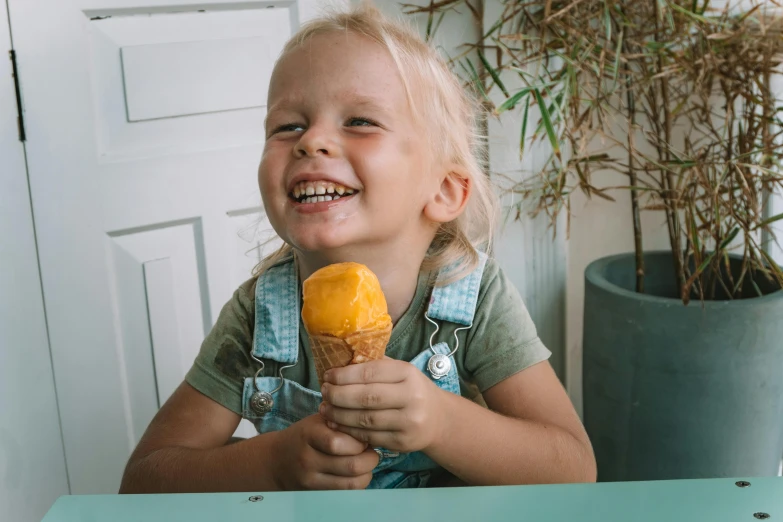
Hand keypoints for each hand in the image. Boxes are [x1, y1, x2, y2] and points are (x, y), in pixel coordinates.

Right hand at [271, 413, 378, 489]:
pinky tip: (356, 474)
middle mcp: (308, 458)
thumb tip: (371, 430)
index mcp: (309, 434)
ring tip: (366, 464)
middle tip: (372, 452)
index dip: (360, 440)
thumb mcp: (318, 420)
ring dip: (367, 474)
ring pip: (352, 483)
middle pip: (351, 465)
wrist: (277, 460)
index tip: (365, 437)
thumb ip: (342, 422)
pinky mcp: (315, 493)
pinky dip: (357, 484)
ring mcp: (310, 480)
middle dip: (370, 459)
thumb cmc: (305, 435)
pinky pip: (346, 493)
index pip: (339, 442)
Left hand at [319, 358, 447, 453]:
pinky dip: (349, 430)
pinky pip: (370, 436)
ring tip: (325, 409)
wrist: (439, 420)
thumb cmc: (412, 390)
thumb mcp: (401, 372)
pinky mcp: (403, 442)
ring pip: (365, 419)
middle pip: (366, 397)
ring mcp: (409, 422)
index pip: (370, 372)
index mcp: (408, 373)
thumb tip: (341, 359)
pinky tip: (337, 423)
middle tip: (323, 392)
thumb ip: (376, 366)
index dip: (344, 375)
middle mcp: (411, 397)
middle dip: (338, 395)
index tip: (327, 376)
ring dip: (339, 414)